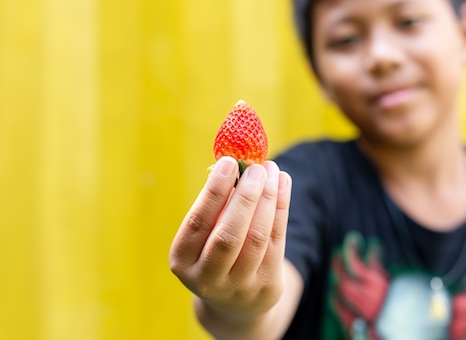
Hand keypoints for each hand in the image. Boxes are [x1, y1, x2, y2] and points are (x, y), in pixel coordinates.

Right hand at [169, 157, 291, 319]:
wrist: (235, 302)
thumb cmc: (214, 252)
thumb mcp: (204, 235)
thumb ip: (216, 205)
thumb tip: (236, 163)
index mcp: (183, 261)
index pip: (197, 222)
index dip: (213, 191)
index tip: (228, 162)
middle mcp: (208, 278)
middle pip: (229, 235)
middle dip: (245, 197)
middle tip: (256, 167)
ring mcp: (240, 286)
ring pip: (257, 237)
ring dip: (267, 198)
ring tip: (271, 170)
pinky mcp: (267, 285)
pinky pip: (277, 240)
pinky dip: (281, 207)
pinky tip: (282, 183)